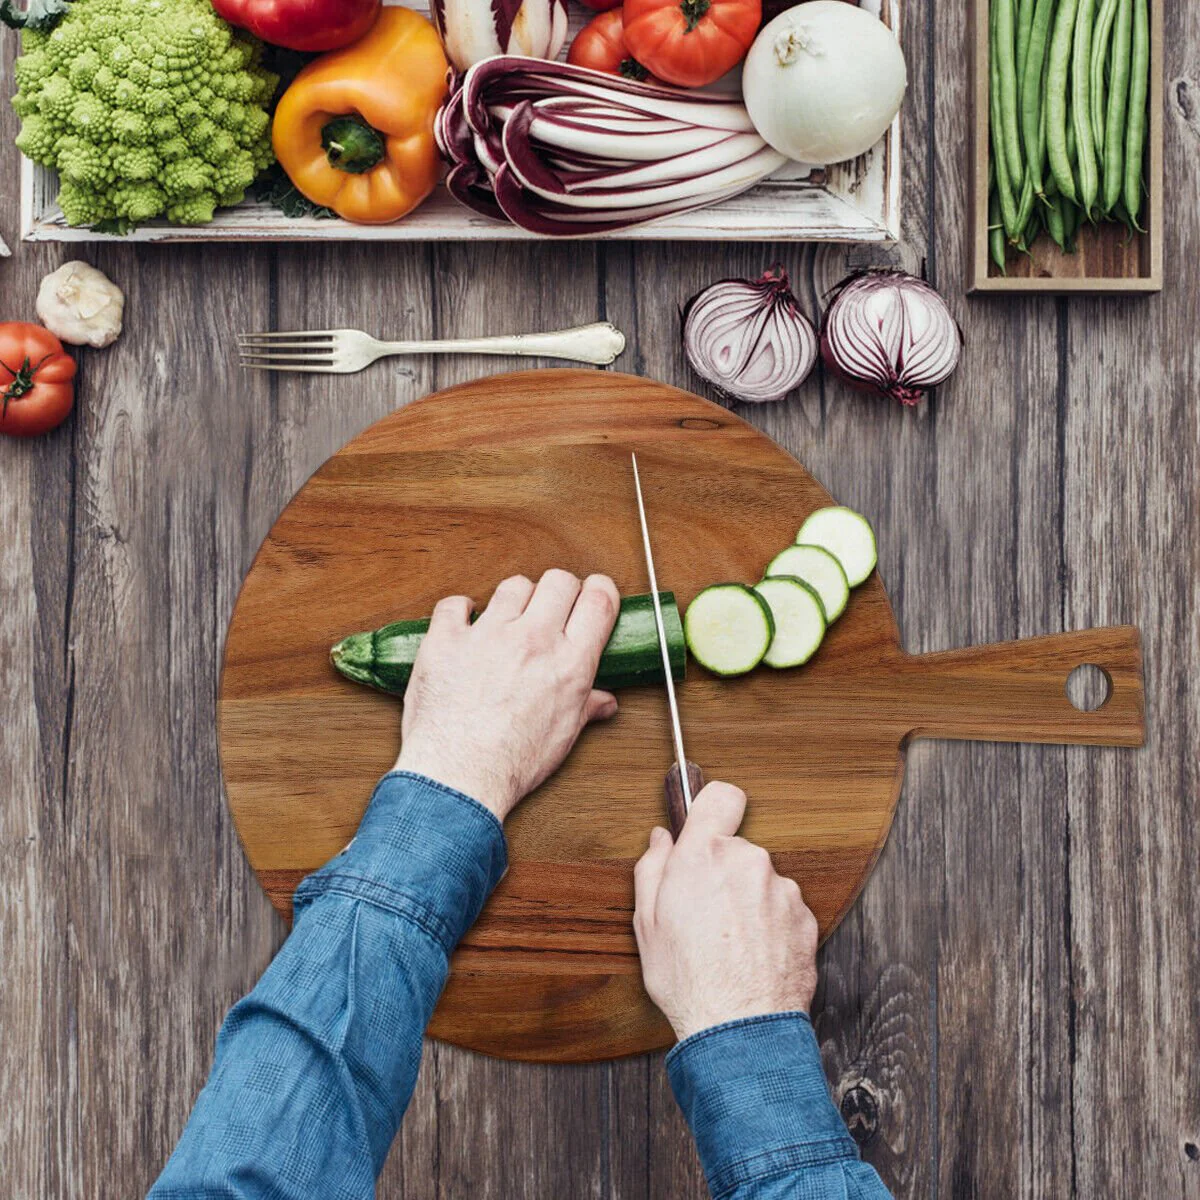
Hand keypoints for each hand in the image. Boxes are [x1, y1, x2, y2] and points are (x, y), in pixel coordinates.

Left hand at [395, 570, 620, 821]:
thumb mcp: (563, 736)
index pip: (599, 600)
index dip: (600, 590)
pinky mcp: (447, 639)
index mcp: (570, 662)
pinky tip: (465, 624)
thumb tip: (604, 702)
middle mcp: (533, 640)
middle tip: (550, 608)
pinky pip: (455, 604)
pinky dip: (461, 610)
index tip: (592, 593)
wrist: (458, 776)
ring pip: (513, 586)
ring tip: (508, 620)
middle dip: (559, 590)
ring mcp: (488, 635)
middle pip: (558, 581)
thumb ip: (586, 707)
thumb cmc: (512, 762)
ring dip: (515, 599)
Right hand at [633, 782, 819, 1041]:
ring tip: (730, 944)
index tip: (707, 823)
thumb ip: (652, 868)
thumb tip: (660, 840)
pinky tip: (752, 956)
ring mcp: (781, 890)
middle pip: (736, 848)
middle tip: (704, 912)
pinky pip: (783, 909)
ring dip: (748, 901)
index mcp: (704, 855)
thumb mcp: (646, 923)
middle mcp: (748, 862)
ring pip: (760, 881)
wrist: (740, 1029)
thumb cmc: (688, 980)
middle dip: (722, 871)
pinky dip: (770, 925)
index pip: (721, 796)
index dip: (713, 807)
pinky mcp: (805, 918)